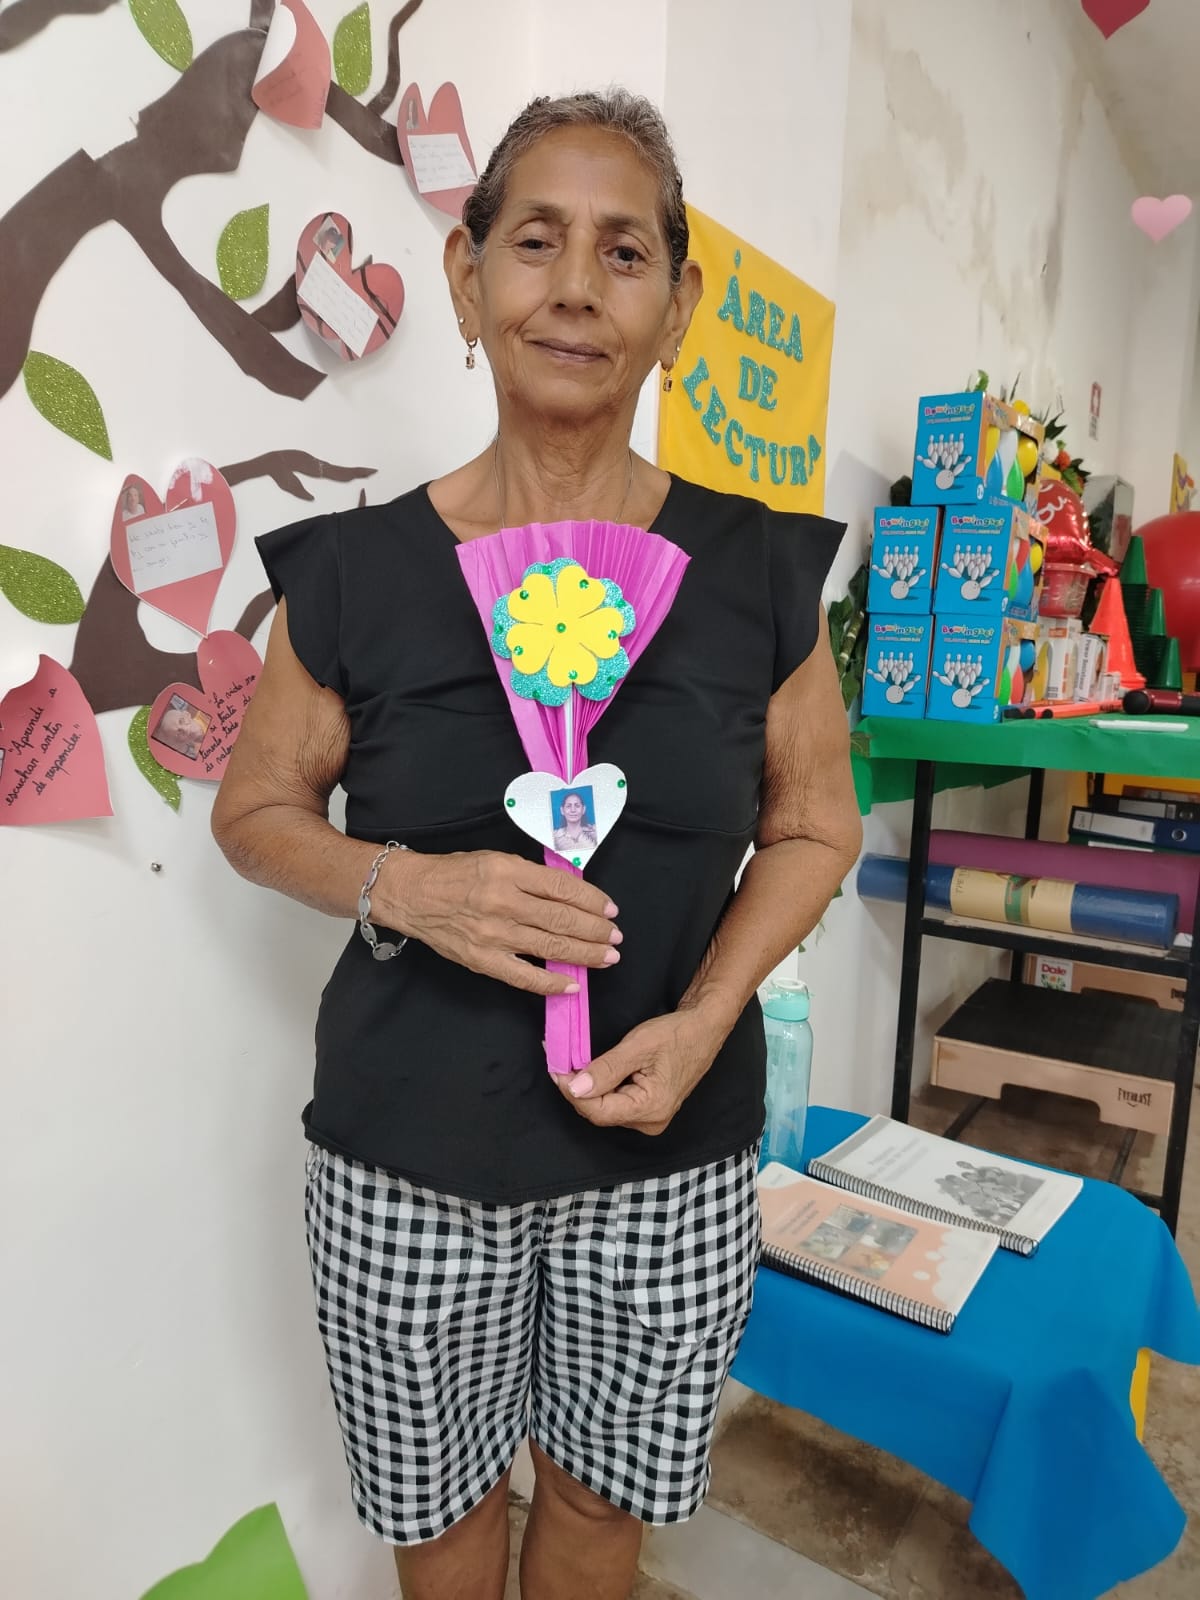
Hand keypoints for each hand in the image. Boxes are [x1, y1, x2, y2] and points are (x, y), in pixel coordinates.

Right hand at [378, 849, 621, 996]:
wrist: (413, 894)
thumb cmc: (456, 874)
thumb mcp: (496, 860)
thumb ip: (531, 877)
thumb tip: (571, 893)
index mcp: (509, 872)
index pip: (562, 888)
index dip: (592, 901)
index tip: (610, 909)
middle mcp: (504, 902)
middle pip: (562, 919)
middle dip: (596, 930)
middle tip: (616, 937)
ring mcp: (494, 934)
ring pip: (550, 946)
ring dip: (585, 954)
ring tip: (607, 957)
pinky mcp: (483, 959)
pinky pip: (524, 975)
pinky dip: (551, 982)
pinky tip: (572, 984)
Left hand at [558, 1009, 725, 1134]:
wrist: (704, 1028)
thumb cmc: (677, 1034)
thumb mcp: (638, 1046)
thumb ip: (605, 1069)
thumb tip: (575, 1088)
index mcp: (651, 1109)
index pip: (598, 1111)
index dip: (572, 1091)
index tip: (556, 1068)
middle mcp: (650, 1121)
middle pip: (600, 1112)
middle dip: (577, 1087)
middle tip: (559, 1060)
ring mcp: (650, 1117)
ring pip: (605, 1107)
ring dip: (588, 1086)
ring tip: (572, 1061)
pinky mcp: (648, 1108)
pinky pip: (616, 1102)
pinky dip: (601, 1085)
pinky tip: (592, 1069)